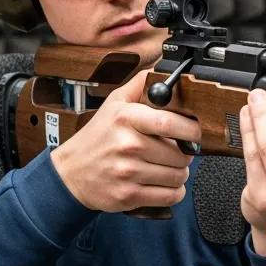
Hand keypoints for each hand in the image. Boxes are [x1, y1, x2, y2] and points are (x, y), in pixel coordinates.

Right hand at [50, 69, 201, 213]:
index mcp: (126, 119)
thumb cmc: (97, 138)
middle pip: (179, 153)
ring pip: (177, 176)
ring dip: (180, 173)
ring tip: (169, 166)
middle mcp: (127, 145)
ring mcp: (128, 172)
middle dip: (187, 154)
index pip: (169, 123)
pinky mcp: (129, 195)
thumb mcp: (114, 104)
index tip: (195, 131)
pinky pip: (169, 196)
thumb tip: (162, 70)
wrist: (70, 173)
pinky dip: (174, 191)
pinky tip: (165, 183)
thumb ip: (140, 85)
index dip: (190, 129)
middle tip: (180, 151)